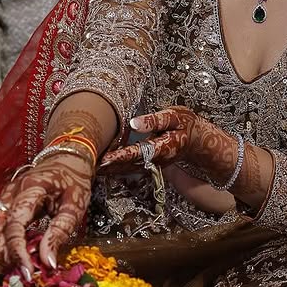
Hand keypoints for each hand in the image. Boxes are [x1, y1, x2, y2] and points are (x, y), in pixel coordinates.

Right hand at [0, 154, 93, 274]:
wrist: (67, 159)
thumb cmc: (74, 180)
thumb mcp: (76, 205)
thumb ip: (60, 231)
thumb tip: (47, 262)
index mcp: (29, 188)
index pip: (14, 224)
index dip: (17, 251)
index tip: (28, 272)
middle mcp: (10, 194)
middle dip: (4, 256)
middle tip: (25, 273)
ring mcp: (4, 199)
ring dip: (1, 253)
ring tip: (23, 266)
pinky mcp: (4, 206)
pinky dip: (3, 246)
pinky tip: (21, 254)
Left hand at [99, 106, 238, 184]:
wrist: (197, 139)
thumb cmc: (185, 124)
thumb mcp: (174, 116)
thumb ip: (154, 120)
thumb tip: (134, 123)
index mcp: (162, 147)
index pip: (137, 152)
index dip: (120, 156)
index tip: (104, 159)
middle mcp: (156, 159)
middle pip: (129, 165)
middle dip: (109, 167)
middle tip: (89, 167)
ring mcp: (152, 164)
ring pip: (129, 169)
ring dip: (111, 170)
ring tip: (91, 168)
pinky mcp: (149, 163)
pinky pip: (131, 167)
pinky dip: (117, 168)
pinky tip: (105, 166)